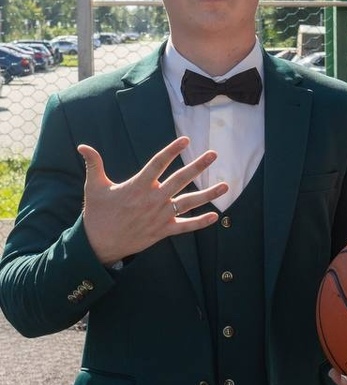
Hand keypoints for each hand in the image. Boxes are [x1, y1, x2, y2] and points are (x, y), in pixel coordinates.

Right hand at [78, 136, 227, 265]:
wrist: (98, 245)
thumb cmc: (97, 213)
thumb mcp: (94, 187)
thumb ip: (93, 164)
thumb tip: (82, 146)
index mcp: (138, 186)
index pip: (158, 163)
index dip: (172, 151)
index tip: (186, 140)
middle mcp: (153, 199)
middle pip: (180, 179)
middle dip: (198, 166)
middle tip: (213, 154)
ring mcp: (160, 216)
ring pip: (188, 203)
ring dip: (208, 194)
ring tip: (226, 185)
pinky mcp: (162, 231)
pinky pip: (185, 227)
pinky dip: (200, 222)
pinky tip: (216, 216)